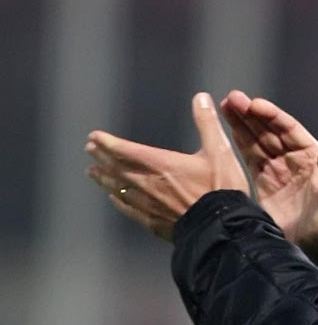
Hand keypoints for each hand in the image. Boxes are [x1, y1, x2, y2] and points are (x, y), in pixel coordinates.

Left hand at [85, 92, 249, 240]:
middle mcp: (148, 183)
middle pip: (117, 168)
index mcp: (161, 164)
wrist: (221, 227)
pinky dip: (119, 201)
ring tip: (92, 172)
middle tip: (89, 149)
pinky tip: (114, 199)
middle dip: (102, 157)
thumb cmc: (221, 188)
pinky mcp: (153, 222)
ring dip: (104, 178)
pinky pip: (129, 209)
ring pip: (119, 189)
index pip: (126, 151)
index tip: (94, 136)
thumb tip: (200, 97)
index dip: (108, 143)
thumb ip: (207, 123)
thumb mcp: (220, 151)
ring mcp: (148, 205)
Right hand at [219, 90, 317, 256]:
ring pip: (256, 139)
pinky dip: (237, 142)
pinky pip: (248, 157)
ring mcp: (276, 168)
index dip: (272, 116)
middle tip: (231, 98)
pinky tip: (225, 128)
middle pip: (269, 129)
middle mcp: (293, 158)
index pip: (289, 129)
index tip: (254, 104)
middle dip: (251, 113)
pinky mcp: (262, 182)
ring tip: (224, 105)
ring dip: (241, 122)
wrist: (316, 249)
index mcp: (311, 156)